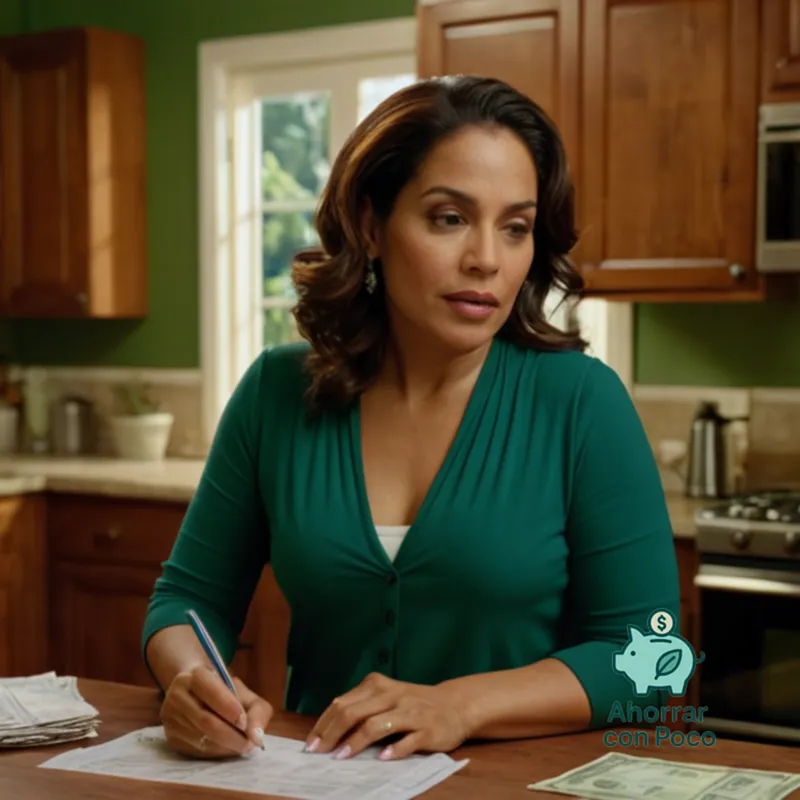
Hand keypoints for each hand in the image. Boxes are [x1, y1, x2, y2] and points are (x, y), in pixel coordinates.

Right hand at [160, 665, 271, 758]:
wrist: (197, 694)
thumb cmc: (225, 693)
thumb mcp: (245, 693)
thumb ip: (257, 711)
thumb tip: (257, 737)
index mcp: (196, 675)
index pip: (212, 692)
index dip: (231, 709)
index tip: (245, 722)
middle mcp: (178, 695)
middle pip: (206, 721)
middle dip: (232, 736)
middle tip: (250, 744)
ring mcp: (170, 718)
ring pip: (202, 739)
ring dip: (226, 747)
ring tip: (240, 744)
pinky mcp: (170, 738)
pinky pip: (196, 751)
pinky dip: (216, 753)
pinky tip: (226, 748)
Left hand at [303, 672, 470, 760]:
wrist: (454, 705)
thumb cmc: (412, 704)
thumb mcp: (386, 698)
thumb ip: (361, 709)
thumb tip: (327, 733)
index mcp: (377, 685)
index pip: (342, 703)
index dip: (324, 724)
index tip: (310, 744)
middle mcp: (391, 695)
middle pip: (353, 713)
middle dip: (331, 734)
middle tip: (318, 753)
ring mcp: (409, 711)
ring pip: (375, 725)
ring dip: (355, 742)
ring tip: (340, 757)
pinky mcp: (427, 728)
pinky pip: (406, 739)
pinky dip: (393, 749)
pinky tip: (382, 758)